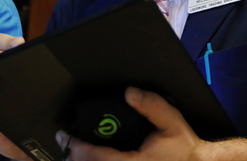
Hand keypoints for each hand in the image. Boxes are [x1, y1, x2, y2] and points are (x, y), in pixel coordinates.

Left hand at [56, 87, 246, 160]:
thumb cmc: (183, 147)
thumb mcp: (172, 121)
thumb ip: (152, 105)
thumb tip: (130, 92)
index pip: (95, 158)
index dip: (75, 146)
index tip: (63, 135)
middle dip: (72, 156)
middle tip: (62, 141)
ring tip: (70, 149)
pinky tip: (85, 156)